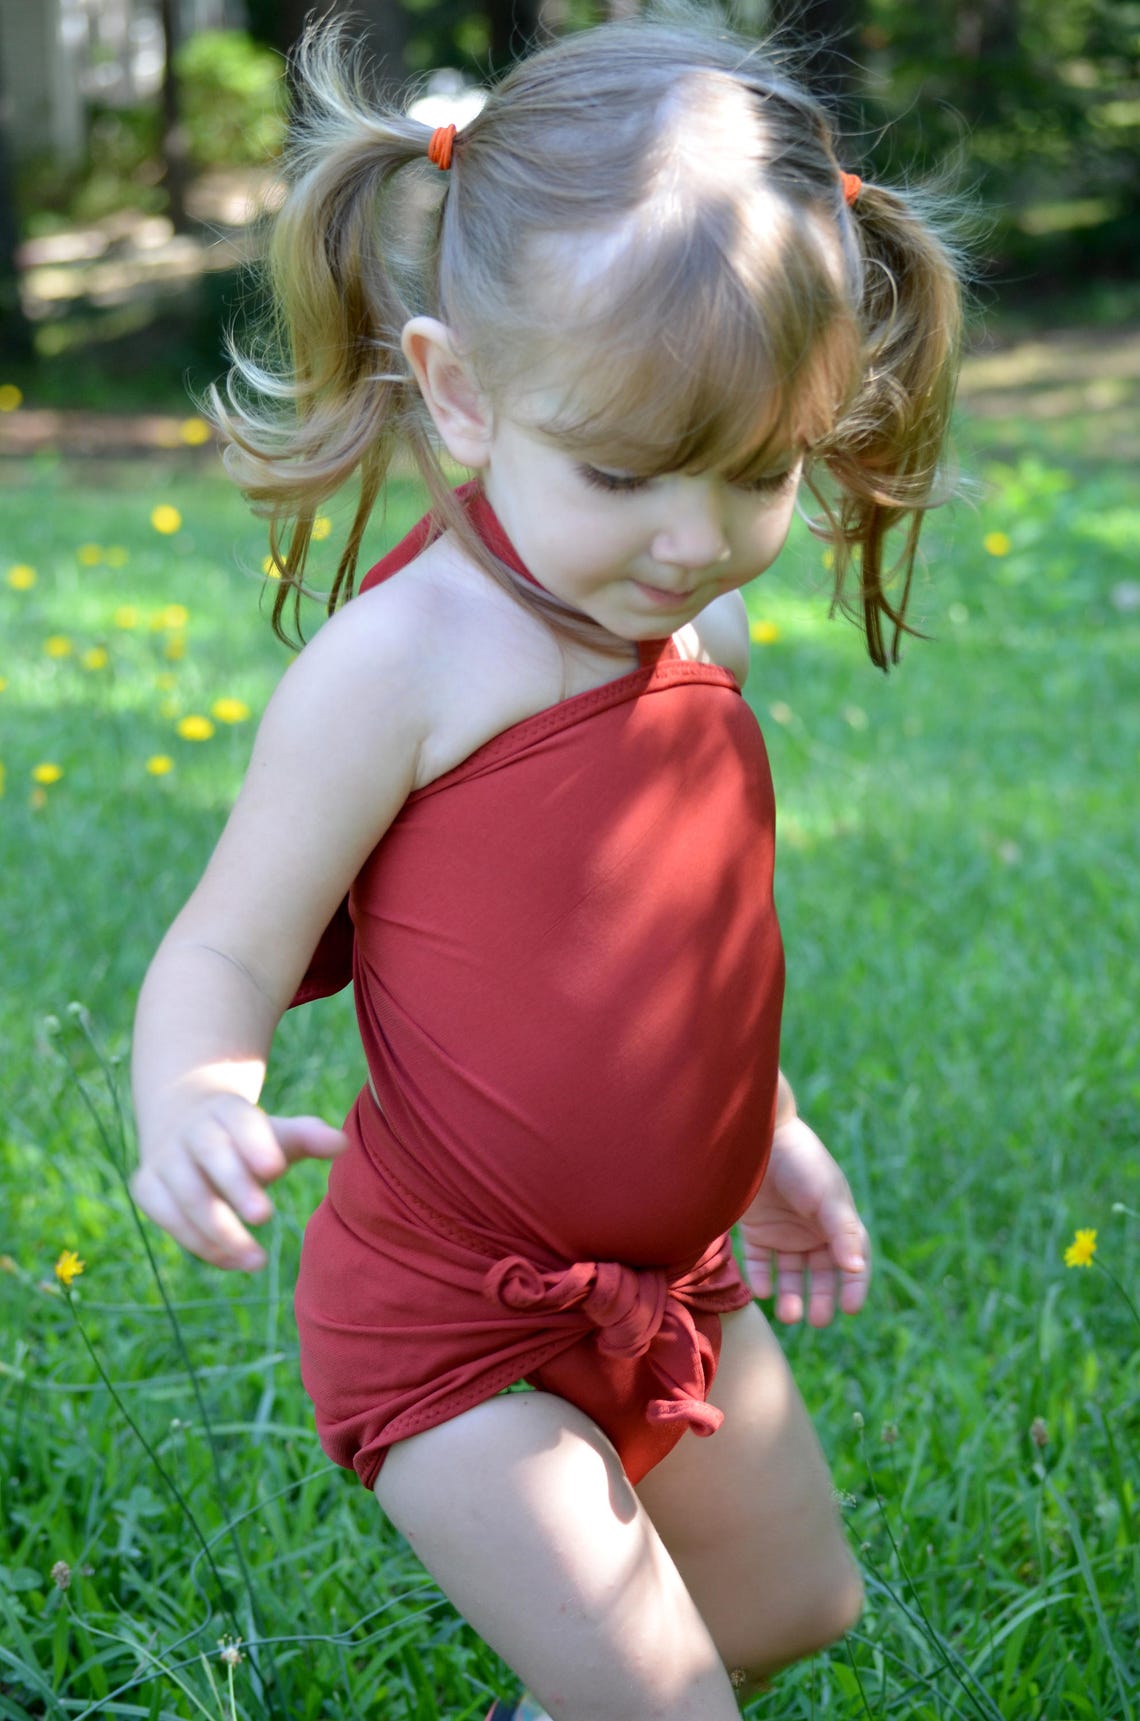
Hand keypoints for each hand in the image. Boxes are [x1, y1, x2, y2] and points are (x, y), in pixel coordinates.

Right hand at [132, 1096, 346, 1272]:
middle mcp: (191, 1129)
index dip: (256, 1145)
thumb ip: (307, 1137)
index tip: (277, 1171)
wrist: (184, 1123)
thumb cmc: (246, 1137)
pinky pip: (169, 1219)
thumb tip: (342, 1144)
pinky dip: (199, 1244)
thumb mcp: (276, 1133)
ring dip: (219, 1231)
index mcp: (227, 1109)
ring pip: (186, 1194)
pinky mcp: (147, 1187)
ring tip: (257, 1260)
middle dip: (235, 1186)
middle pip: (211, 1154)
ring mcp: (164, 1158)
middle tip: (264, 1217)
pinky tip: (233, 1261)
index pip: (241, 1122)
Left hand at [739, 1114, 869, 1325]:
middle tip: (816, 1320)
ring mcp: (784, 1231)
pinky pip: (761, 1263)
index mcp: (837, 1222)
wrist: (758, 1135)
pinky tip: (763, 1290)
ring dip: (791, 1295)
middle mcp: (812, 1231)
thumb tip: (857, 1268)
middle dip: (820, 1298)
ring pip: (791, 1274)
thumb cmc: (801, 1162)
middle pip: (820, 1274)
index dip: (855, 1286)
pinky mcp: (757, 1230)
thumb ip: (842, 1232)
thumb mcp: (827, 1196)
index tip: (851, 1309)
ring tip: (788, 1315)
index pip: (853, 1261)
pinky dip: (762, 1278)